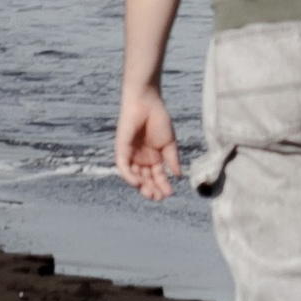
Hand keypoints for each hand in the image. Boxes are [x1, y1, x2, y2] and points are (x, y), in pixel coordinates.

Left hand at [115, 87, 182, 201]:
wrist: (147, 102)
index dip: (162, 185)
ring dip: (142, 186)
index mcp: (153, 157)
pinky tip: (138, 183)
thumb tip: (179, 176)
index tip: (170, 193)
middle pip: (145, 179)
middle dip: (152, 189)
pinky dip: (129, 176)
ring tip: (151, 194)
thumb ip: (172, 160)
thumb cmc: (158, 119)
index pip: (157, 176)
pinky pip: (123, 167)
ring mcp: (130, 155)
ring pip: (134, 176)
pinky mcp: (121, 149)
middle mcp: (141, 158)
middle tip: (160, 197)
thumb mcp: (169, 143)